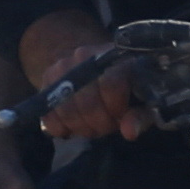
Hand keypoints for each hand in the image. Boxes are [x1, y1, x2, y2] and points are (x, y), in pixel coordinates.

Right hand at [33, 44, 150, 143]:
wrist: (95, 66)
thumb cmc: (126, 88)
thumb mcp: (142, 100)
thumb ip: (140, 116)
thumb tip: (129, 132)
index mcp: (114, 58)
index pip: (110, 85)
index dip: (115, 109)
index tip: (120, 116)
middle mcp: (85, 56)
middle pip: (87, 103)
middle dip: (98, 124)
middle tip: (106, 126)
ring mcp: (62, 66)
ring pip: (66, 111)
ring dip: (81, 127)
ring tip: (91, 125)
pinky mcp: (47, 79)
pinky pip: (48, 114)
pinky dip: (61, 127)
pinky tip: (73, 126)